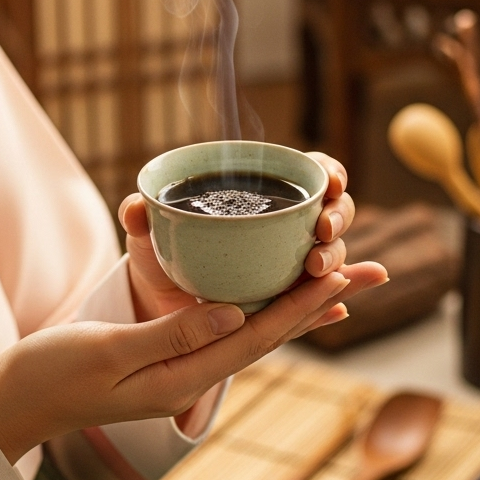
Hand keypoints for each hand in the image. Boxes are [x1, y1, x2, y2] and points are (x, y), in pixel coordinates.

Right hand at [0, 269, 352, 464]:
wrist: (17, 400)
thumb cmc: (51, 374)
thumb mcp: (108, 351)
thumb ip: (170, 334)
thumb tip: (232, 313)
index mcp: (181, 378)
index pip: (255, 339)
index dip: (300, 305)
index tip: (340, 274)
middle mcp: (191, 377)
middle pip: (267, 336)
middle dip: (316, 303)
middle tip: (365, 271)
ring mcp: (181, 370)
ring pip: (251, 334)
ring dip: (295, 306)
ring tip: (337, 279)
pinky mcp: (168, 357)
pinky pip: (224, 331)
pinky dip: (257, 311)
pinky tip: (272, 297)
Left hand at [120, 151, 387, 326]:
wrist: (161, 304)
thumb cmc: (165, 252)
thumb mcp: (150, 234)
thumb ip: (143, 217)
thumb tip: (135, 209)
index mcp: (266, 194)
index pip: (315, 171)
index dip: (331, 173)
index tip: (330, 183)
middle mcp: (290, 226)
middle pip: (336, 211)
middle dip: (339, 218)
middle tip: (322, 233)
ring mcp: (296, 264)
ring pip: (335, 254)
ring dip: (340, 260)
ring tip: (319, 271)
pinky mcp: (292, 301)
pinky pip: (322, 301)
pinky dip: (337, 304)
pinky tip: (344, 309)